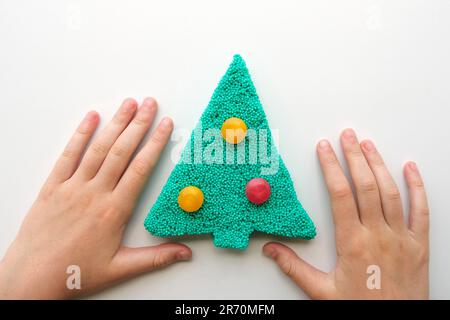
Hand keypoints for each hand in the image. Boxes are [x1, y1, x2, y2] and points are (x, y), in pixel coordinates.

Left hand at [0, 98, 191, 298]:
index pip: (140, 169)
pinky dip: (80, 135)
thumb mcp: (121, 268)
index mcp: (114, 210)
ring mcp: (72, 187)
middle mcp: (95, 193)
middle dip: (138, 124)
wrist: (33, 277)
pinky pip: (68, 155)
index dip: (155, 144)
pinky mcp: (53, 187)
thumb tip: (185, 253)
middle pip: (121, 151)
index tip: (166, 125)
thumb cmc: (76, 273)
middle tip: (151, 104)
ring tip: (129, 104)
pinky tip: (92, 118)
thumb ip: (156, 258)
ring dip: (115, 124)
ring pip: (98, 148)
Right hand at [263, 129, 428, 298]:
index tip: (324, 148)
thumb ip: (294, 268)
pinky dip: (417, 186)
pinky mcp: (419, 244)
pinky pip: (421, 210)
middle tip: (346, 135)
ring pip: (391, 192)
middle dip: (354, 156)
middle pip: (366, 185)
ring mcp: (401, 237)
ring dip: (379, 164)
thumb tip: (270, 250)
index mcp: (353, 243)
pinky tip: (409, 168)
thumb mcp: (322, 291)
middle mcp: (378, 235)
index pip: (339, 194)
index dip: (331, 167)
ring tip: (368, 144)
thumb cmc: (360, 308)